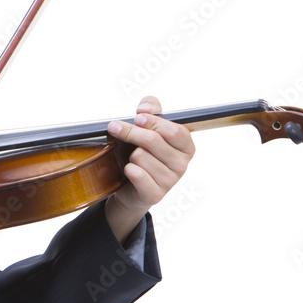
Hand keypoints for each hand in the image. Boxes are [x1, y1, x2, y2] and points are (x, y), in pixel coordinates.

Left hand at [104, 95, 195, 242]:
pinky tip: (130, 170)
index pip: (174, 131)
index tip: (137, 117)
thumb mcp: (149, 128)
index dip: (153, 122)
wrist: (132, 187)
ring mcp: (170, 181)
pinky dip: (128, 169)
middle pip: (153, 141)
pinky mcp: (155, 194)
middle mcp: (182, 164)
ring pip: (141, 156)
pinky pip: (137, 174)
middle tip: (115, 128)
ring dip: (130, 155)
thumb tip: (145, 108)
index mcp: (186, 146)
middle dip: (131, 132)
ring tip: (133, 159)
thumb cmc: (143, 153)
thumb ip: (151, 109)